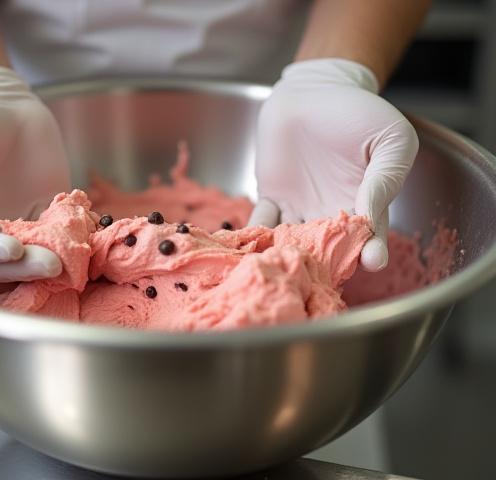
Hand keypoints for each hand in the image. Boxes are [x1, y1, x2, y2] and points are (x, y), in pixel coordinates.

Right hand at [0, 66, 70, 281]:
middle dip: (25, 268)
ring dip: (53, 260)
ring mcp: (23, 223)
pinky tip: (89, 237)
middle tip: (51, 265)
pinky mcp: (52, 212)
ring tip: (71, 259)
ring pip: (35, 256)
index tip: (12, 250)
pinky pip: (65, 234)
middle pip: (3, 265)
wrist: (2, 101)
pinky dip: (77, 239)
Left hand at [249, 58, 418, 271]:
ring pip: (294, 243)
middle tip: (320, 275)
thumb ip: (385, 178)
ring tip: (281, 270)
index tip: (371, 262)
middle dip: (325, 266)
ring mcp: (300, 209)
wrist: (313, 90)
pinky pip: (262, 223)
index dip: (371, 251)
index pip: (369, 236)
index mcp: (365, 204)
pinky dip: (255, 238)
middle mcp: (331, 213)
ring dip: (287, 257)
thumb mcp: (390, 138)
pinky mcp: (272, 199)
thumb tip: (371, 219)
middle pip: (329, 251)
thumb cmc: (357, 110)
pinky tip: (249, 251)